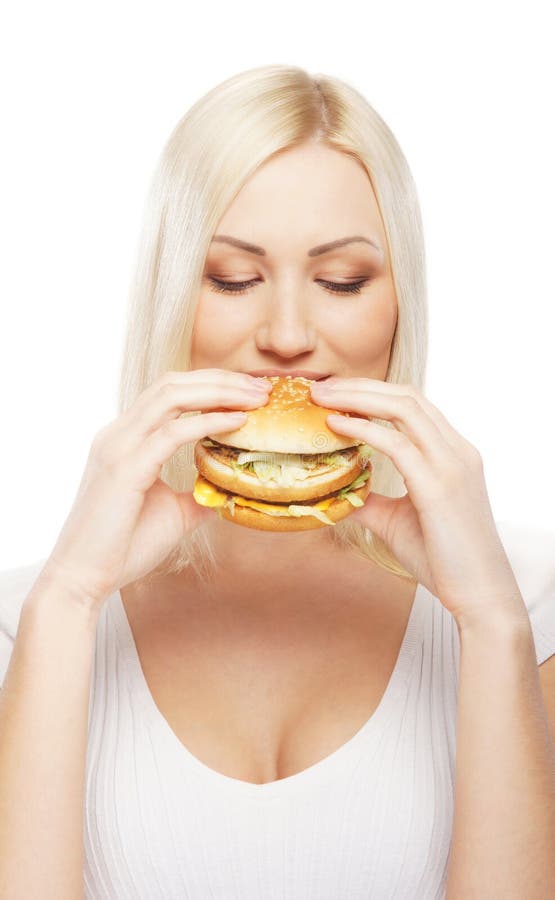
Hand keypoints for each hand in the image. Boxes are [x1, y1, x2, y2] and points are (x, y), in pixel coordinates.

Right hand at [45, 369, 270, 609]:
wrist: (83, 579)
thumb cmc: (123, 547)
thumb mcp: (172, 513)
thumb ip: (197, 494)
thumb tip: (228, 490)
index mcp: (126, 439)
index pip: (170, 392)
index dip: (211, 385)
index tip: (250, 392)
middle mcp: (119, 434)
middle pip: (173, 383)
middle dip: (221, 380)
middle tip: (261, 388)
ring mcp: (119, 447)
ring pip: (171, 396)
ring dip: (219, 392)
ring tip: (256, 398)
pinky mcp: (125, 468)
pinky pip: (172, 432)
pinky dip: (208, 421)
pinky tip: (238, 422)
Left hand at [310, 376, 526, 628]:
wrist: (478, 594)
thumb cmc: (443, 558)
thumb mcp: (396, 521)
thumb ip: (369, 500)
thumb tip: (335, 493)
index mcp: (452, 453)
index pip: (413, 405)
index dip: (373, 392)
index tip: (335, 394)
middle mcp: (456, 450)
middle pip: (407, 396)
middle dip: (361, 386)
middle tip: (321, 388)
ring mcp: (451, 465)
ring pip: (404, 408)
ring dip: (359, 398)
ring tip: (323, 399)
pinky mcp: (439, 486)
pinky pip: (397, 444)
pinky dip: (363, 429)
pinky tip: (335, 427)